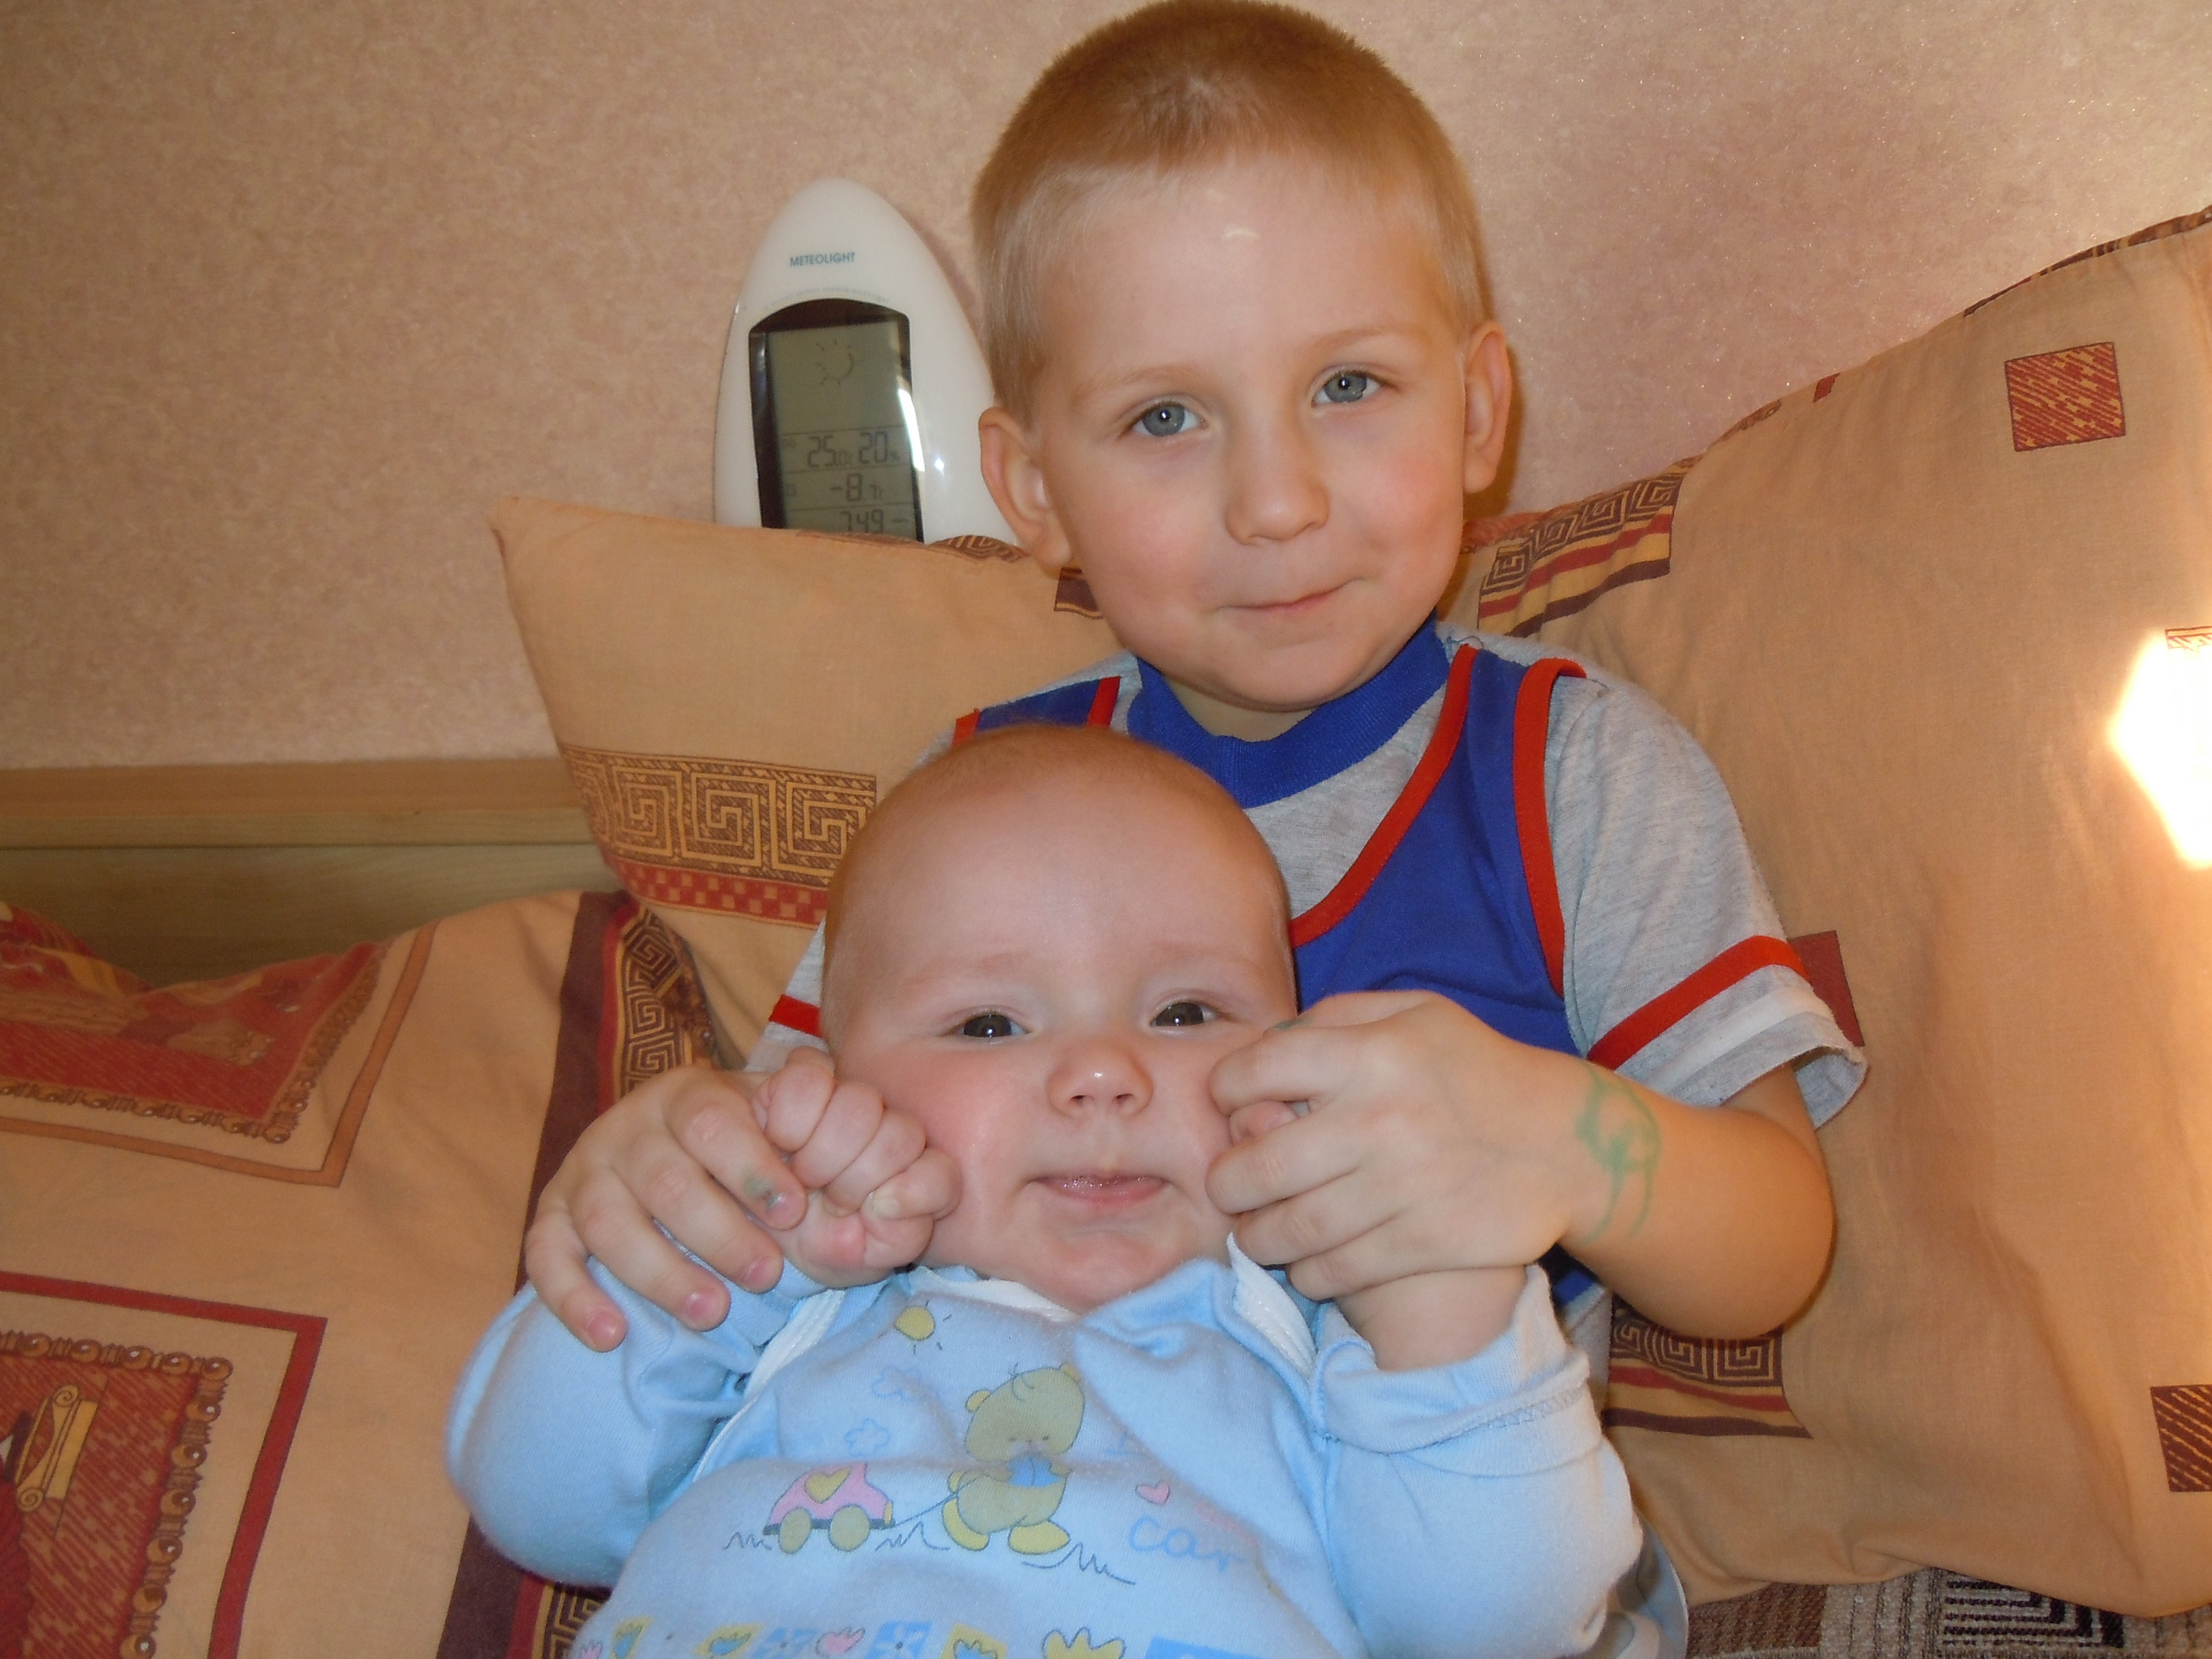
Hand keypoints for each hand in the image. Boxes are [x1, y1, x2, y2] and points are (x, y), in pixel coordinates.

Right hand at [523, 1064, 811, 1350]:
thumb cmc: (741, 1142)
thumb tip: (831, 1121)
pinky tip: (611, 1335)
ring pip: (609, 1223)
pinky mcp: (551, 1217)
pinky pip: (546, 1256)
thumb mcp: (776, 1113)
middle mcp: (625, 1127)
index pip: (712, 1123)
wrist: (673, 1147)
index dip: (751, 1167)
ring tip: (711, 1312)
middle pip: (665, 1181)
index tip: (792, 1210)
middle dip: (719, 1233)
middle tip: (765, 1275)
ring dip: (661, 1273)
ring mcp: (582, 1172)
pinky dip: (574, 1298)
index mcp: (686, 1095)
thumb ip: (807, 1109)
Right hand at [753, 1050, 960, 1286]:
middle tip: (827, 1199)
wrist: (758, 1219)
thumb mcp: (856, 1259)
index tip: (871, 1214)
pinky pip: (809, 1077)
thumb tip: (888, 1200)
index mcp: (913, 1172)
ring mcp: (850, 1099)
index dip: (909, 1195)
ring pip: (860, 1104)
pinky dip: (789, 1117)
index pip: (940, 1174)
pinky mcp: (805, 1077)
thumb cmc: (816, 1241)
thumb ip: (900, 1237)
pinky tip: (779, 1141)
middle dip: (854, 1180)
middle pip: (901, 1135)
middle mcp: (890, 1130)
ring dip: (821, 1153)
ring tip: (802, 1178)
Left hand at [1206, 991, 1595, 1302]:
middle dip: (1226, 1185)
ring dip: (1257, 1239)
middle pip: (1258, 1167)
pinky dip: (1308, 1273)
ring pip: (1291, 1229)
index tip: (1227, 1108)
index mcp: (1370, 1053)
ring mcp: (1401, 1186)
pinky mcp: (1425, 1241)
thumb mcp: (1416, 1014)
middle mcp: (1378, 1119)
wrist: (1568, 1142)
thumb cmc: (1477, 1069)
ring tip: (1252, 1234)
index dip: (1225, 1092)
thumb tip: (1268, 1043)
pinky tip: (1304, 1265)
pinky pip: (1337, 1268)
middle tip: (1226, 1189)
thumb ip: (1338, 1017)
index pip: (1254, 1072)